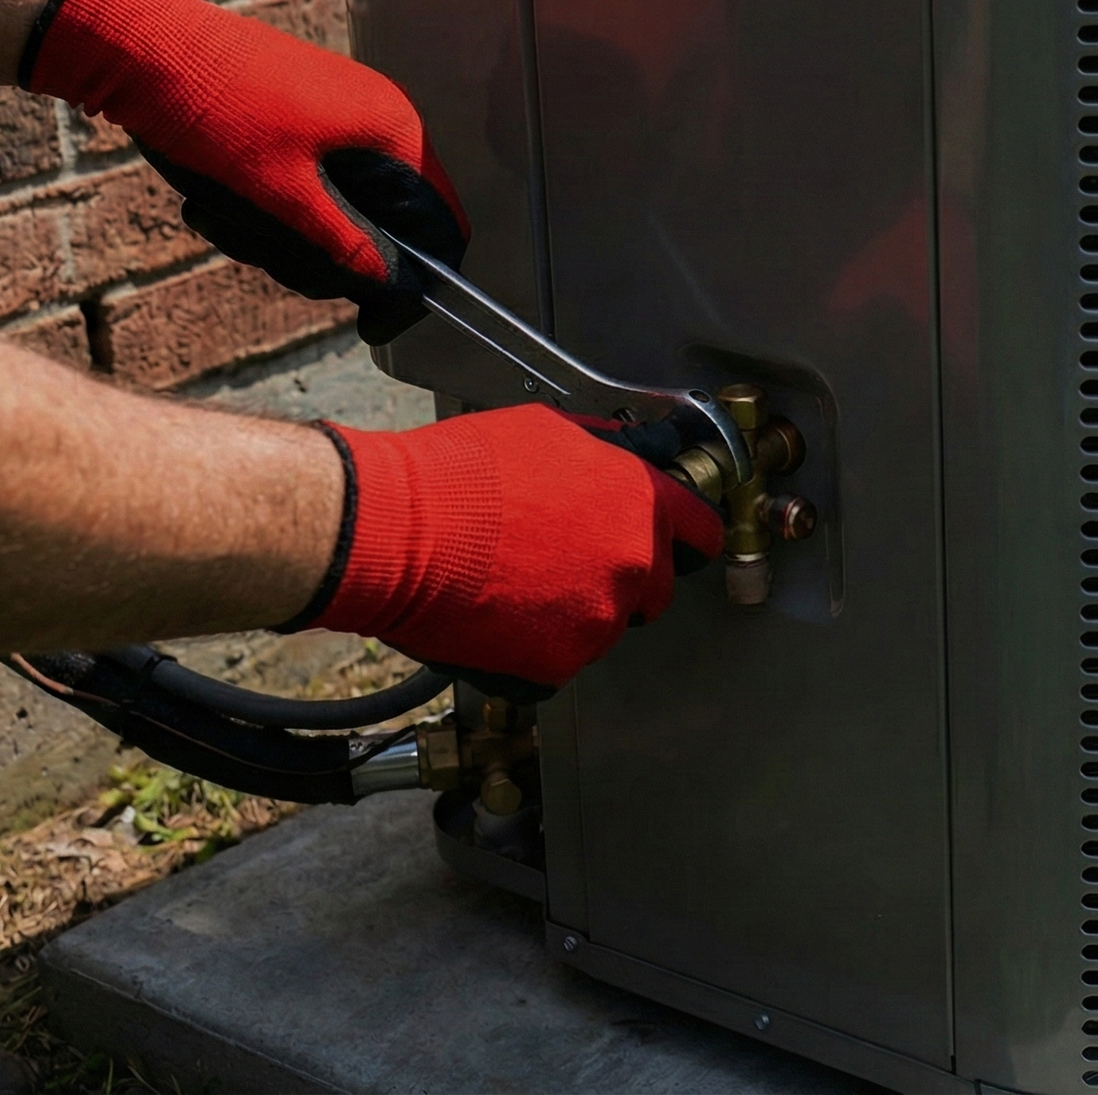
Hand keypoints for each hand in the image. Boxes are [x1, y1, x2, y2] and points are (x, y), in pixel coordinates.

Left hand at [23, 0, 467, 343]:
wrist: (140, 44)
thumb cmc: (216, 113)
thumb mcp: (283, 196)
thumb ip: (347, 247)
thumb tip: (397, 292)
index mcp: (393, 132)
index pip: (441, 223)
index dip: (416, 280)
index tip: (369, 322)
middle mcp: (377, 121)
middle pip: (385, 224)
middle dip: (324, 256)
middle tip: (268, 257)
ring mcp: (338, 117)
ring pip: (338, 210)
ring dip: (283, 236)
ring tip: (226, 221)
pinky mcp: (300, 118)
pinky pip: (306, 185)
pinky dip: (267, 207)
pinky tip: (216, 200)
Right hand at [296, 406, 723, 691]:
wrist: (396, 531)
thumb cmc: (460, 473)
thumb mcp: (546, 431)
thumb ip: (603, 452)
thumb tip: (628, 452)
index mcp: (640, 501)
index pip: (701, 530)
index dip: (689, 538)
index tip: (685, 546)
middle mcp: (634, 564)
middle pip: (655, 589)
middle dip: (622, 581)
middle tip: (564, 565)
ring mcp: (600, 619)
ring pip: (603, 627)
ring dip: (573, 615)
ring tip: (513, 585)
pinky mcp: (559, 664)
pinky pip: (559, 663)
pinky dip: (533, 650)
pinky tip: (496, 618)